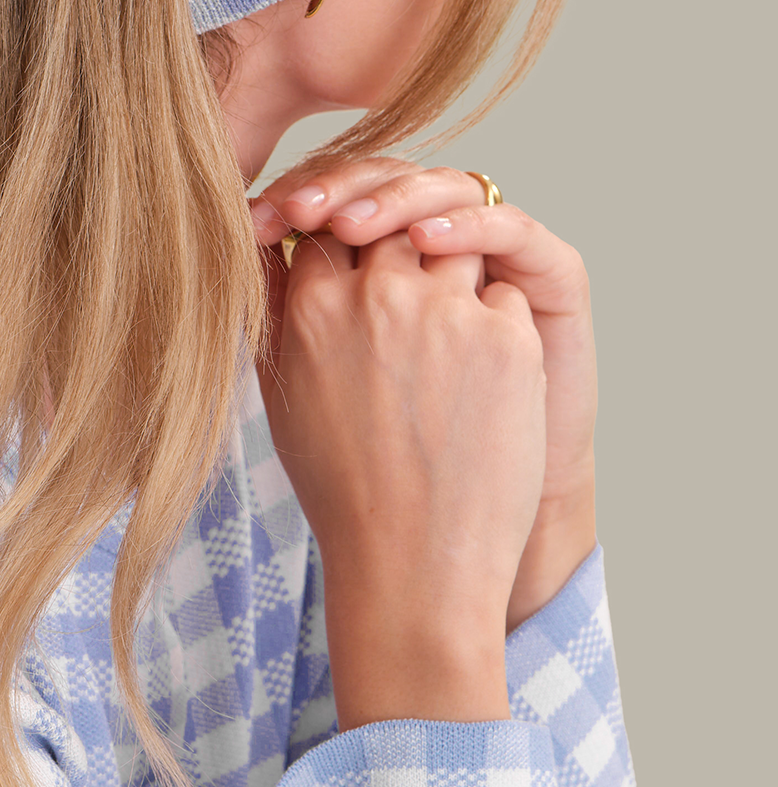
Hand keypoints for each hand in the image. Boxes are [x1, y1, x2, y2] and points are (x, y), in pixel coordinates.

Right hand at [258, 214, 545, 728]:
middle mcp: (379, 299)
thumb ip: (276, 315)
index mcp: (313, 310)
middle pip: (391, 221)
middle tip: (407, 280)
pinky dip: (494, 320)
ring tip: (445, 331)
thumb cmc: (343, 490)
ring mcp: (449, 313)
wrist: (413, 565)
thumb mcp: (283, 396)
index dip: (339, 231)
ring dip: (449, 273)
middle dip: (398, 241)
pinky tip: (481, 375)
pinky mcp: (510, 337)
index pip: (325, 221)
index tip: (351, 254)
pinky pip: (503, 291)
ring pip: (452, 244)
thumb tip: (276, 250)